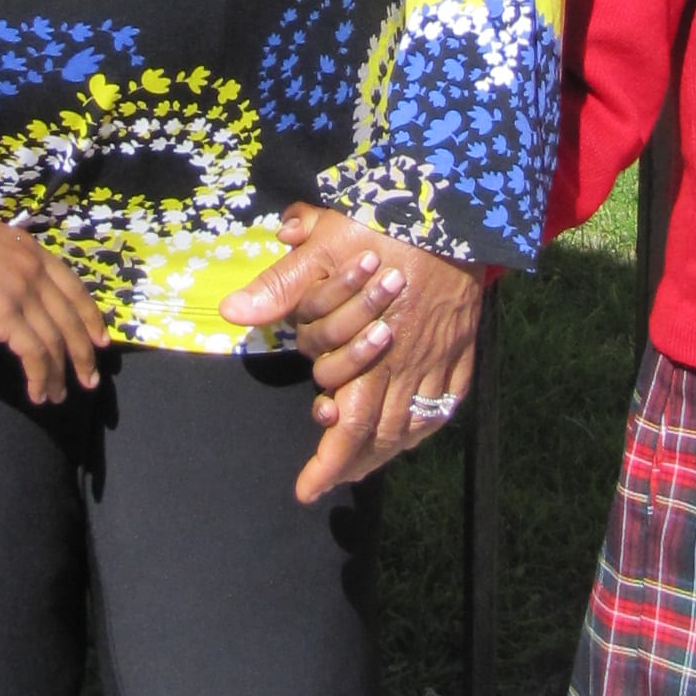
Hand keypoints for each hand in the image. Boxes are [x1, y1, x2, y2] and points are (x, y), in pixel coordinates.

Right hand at [0, 204, 105, 409]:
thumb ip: (5, 261)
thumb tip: (9, 286)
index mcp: (31, 248)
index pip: (74, 287)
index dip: (90, 317)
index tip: (100, 339)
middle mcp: (33, 269)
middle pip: (70, 318)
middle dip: (84, 353)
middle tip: (90, 380)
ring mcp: (21, 291)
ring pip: (55, 341)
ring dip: (59, 374)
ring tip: (58, 396)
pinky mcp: (4, 315)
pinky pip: (33, 354)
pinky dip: (39, 377)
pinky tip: (36, 394)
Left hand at [220, 203, 485, 505]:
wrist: (454, 206)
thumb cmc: (387, 223)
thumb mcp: (325, 247)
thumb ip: (282, 286)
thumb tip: (233, 312)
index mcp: (372, 349)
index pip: (349, 423)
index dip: (327, 463)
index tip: (306, 490)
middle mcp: (407, 363)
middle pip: (382, 434)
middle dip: (353, 466)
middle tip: (329, 480)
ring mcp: (439, 356)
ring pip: (416, 422)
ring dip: (388, 450)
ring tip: (363, 465)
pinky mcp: (462, 343)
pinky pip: (449, 399)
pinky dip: (429, 422)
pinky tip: (414, 430)